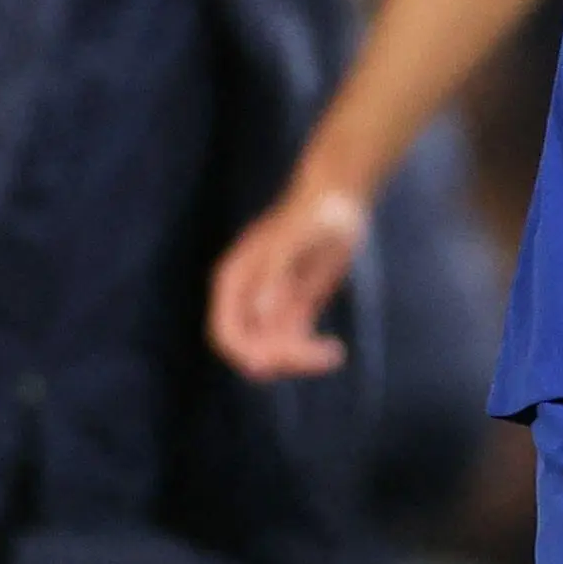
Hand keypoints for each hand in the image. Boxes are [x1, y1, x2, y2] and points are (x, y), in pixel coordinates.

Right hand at [208, 176, 374, 379]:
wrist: (338, 202)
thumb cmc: (314, 213)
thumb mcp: (295, 237)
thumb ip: (274, 272)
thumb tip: (259, 311)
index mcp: (235, 280)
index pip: (224, 332)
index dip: (243, 353)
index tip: (273, 361)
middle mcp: (247, 297)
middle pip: (248, 349)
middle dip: (276, 359)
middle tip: (312, 355)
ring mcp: (270, 305)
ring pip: (272, 352)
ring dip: (298, 361)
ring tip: (331, 352)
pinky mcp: (295, 310)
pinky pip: (295, 344)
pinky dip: (310, 355)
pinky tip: (335, 351)